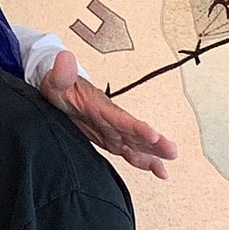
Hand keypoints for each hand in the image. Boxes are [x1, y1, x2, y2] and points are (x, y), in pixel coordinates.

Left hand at [38, 50, 176, 178]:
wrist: (61, 91)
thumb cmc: (60, 86)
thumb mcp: (57, 80)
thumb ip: (62, 72)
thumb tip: (64, 57)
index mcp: (101, 107)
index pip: (121, 118)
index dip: (136, 128)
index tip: (152, 134)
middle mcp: (112, 119)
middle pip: (135, 133)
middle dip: (154, 143)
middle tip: (171, 152)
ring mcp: (112, 130)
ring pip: (136, 144)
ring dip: (152, 155)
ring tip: (167, 166)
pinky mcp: (109, 139)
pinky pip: (129, 152)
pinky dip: (146, 162)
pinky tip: (161, 172)